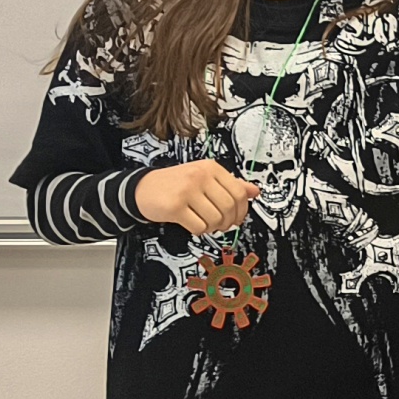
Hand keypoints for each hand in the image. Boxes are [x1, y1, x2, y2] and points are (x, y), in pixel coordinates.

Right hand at [135, 159, 255, 236]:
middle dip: (228, 222)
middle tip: (221, 225)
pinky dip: (199, 231)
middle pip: (229, 207)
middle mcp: (200, 176)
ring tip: (205, 223)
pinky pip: (199, 227)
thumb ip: (230, 184)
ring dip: (213, 227)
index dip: (241, 211)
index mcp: (210, 168)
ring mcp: (187, 190)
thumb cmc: (176, 184)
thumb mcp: (205, 178)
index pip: (239, 192)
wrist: (143, 188)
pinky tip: (193, 224)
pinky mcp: (175, 206)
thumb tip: (255, 191)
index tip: (237, 218)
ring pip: (215, 219)